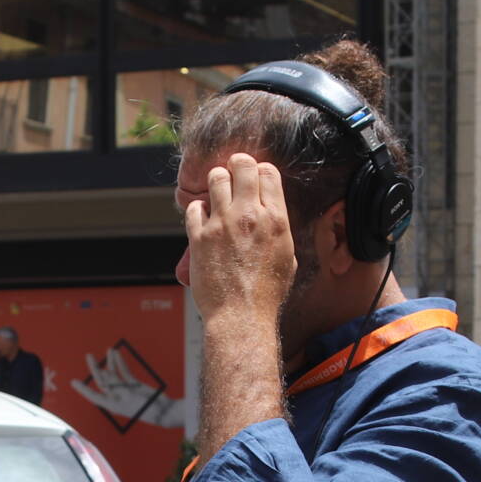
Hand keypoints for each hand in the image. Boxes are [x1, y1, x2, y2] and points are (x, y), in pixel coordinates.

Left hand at [70, 347, 190, 429]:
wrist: (163, 411)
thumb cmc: (144, 408)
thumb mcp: (127, 396)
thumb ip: (114, 385)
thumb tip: (103, 373)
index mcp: (111, 404)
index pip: (93, 396)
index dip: (83, 389)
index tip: (73, 382)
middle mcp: (115, 397)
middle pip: (102, 381)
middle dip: (95, 368)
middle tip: (89, 356)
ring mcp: (124, 390)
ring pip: (114, 374)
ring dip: (111, 363)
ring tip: (109, 350)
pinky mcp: (134, 385)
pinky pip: (125, 373)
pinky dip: (121, 364)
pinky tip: (117, 354)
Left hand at [185, 154, 294, 325]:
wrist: (240, 316)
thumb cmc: (265, 294)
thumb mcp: (287, 256)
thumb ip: (277, 228)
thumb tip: (270, 213)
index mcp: (275, 220)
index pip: (267, 172)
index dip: (260, 171)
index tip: (254, 178)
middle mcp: (248, 216)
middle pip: (241, 165)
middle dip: (237, 166)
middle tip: (234, 175)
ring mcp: (222, 224)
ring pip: (215, 178)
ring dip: (217, 183)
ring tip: (218, 195)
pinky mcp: (199, 237)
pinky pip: (193, 207)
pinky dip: (198, 209)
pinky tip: (204, 219)